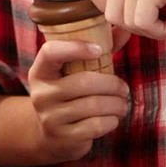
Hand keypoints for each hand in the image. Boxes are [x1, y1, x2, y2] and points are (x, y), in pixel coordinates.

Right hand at [28, 41, 129, 163]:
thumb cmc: (68, 95)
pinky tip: (113, 118)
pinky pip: (97, 126)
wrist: (50, 135)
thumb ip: (98, 51)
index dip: (75, 48)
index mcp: (40, 71)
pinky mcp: (64, 137)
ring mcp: (51, 117)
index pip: (50, 52)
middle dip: (112, 84)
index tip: (98, 50)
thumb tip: (124, 29)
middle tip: (123, 87)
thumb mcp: (73, 73)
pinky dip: (112, 120)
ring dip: (117, 104)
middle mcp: (41, 93)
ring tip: (122, 103)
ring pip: (94, 105)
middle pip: (84, 82)